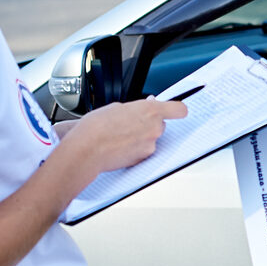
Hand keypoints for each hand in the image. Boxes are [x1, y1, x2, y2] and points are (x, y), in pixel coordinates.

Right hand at [58, 97, 186, 174]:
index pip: (179, 109)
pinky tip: (119, 145)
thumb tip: (144, 107)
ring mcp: (150, 145)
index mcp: (150, 111)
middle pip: (161, 124)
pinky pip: (143, 150)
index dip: (177, 110)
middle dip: (150, 123)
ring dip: (141, 137)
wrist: (87, 149)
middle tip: (132, 123)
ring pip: (151, 138)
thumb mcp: (116, 107)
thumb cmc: (97, 127)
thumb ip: (135, 107)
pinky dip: (135, 148)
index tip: (174, 110)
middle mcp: (155, 128)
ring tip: (120, 135)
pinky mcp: (143, 159)